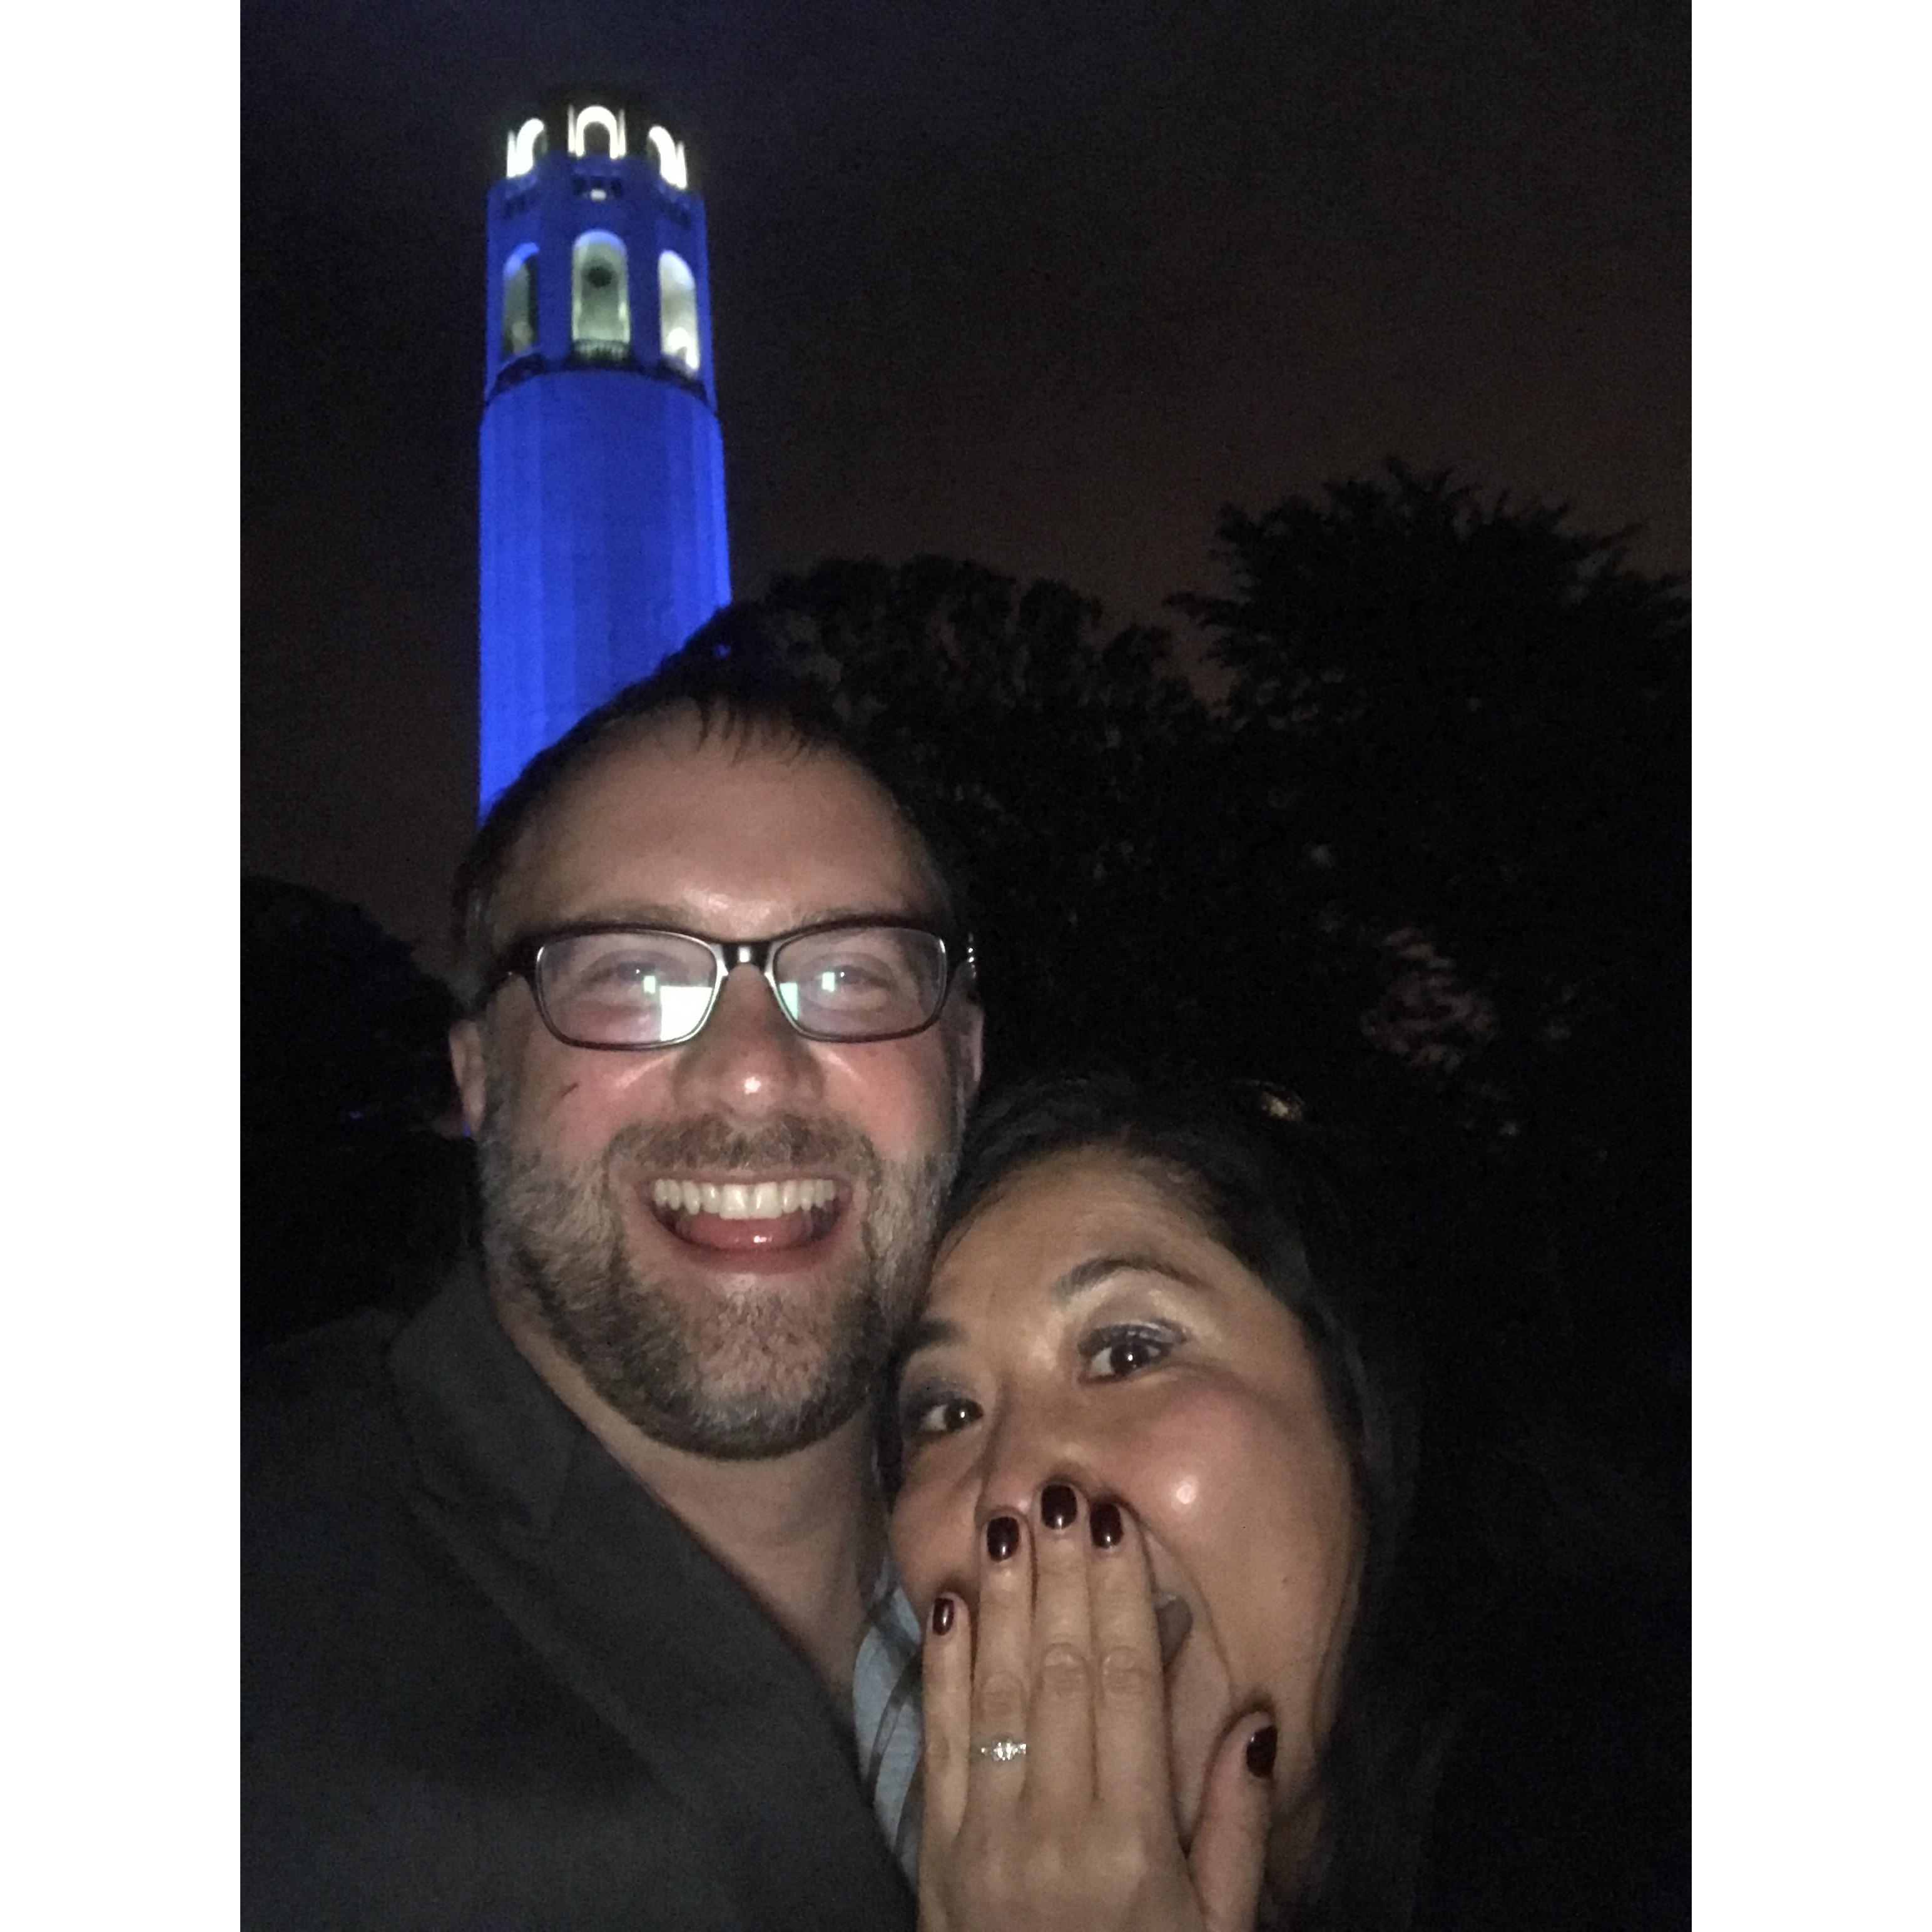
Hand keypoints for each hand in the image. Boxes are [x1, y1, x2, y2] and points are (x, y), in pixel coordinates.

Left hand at [916, 1483, 1274, 1931]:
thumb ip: (1235, 1826)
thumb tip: (1256, 1718)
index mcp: (1132, 1843)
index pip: (1125, 1688)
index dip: (1120, 1597)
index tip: (1116, 1522)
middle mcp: (1056, 1827)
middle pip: (1061, 1671)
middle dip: (1060, 1573)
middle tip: (1059, 1485)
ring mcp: (988, 1838)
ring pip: (997, 1690)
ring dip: (1005, 1596)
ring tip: (1006, 1515)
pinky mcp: (939, 1853)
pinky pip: (940, 1742)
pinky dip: (943, 1668)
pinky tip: (952, 1603)